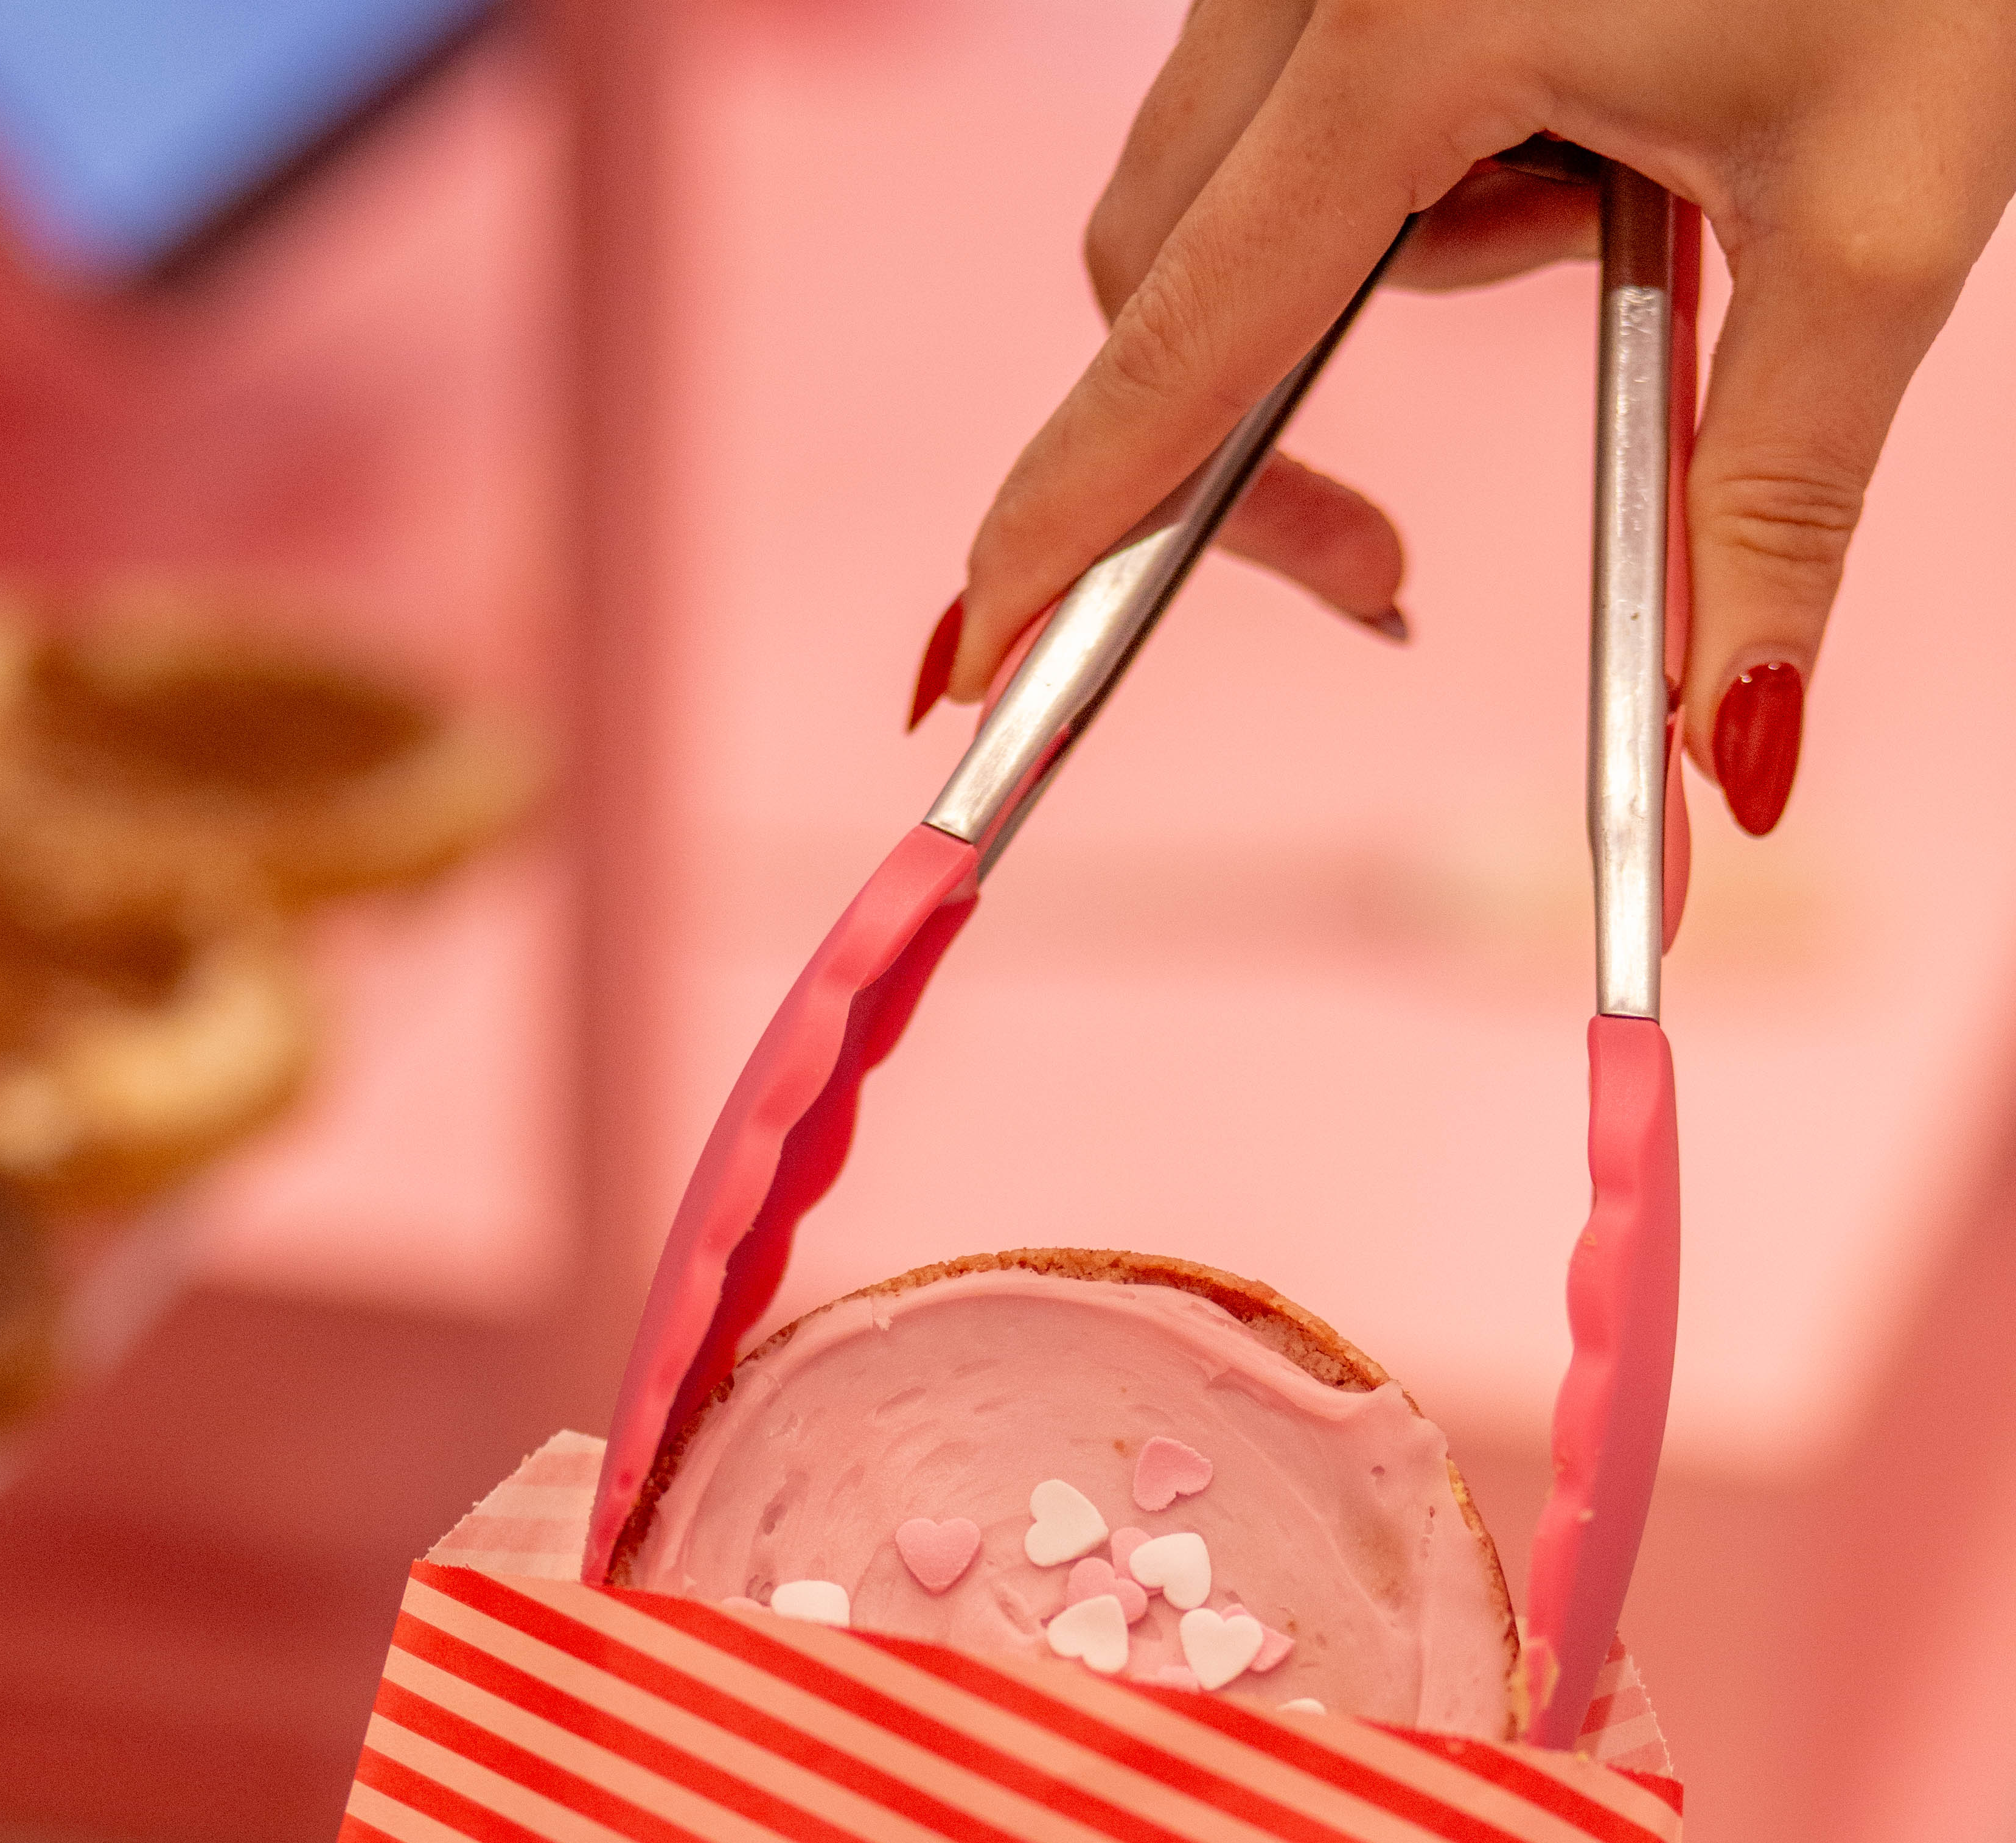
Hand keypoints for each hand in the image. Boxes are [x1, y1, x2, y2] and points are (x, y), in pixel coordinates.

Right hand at [933, 1, 2015, 831]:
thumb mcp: (1885, 218)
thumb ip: (1777, 500)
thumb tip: (1732, 749)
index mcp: (1409, 31)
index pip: (1172, 343)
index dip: (1064, 521)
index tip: (979, 652)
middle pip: (1153, 273)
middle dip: (1245, 439)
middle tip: (1384, 567)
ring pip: (1230, 183)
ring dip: (1375, 272)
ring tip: (1605, 206)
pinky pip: (1295, 89)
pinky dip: (1400, 170)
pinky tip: (1574, 116)